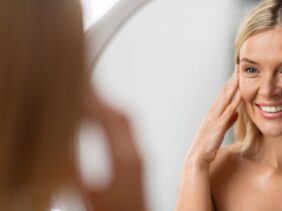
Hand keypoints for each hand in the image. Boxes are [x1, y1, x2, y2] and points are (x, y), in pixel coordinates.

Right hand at [82, 86, 144, 210]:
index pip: (112, 119)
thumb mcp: (89, 194)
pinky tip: (102, 121)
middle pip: (124, 116)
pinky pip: (129, 131)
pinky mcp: (140, 162)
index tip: (80, 89)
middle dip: (102, 100)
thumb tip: (60, 145)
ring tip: (90, 100)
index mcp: (127, 160)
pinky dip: (114, 119)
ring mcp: (142, 157)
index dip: (95, 102)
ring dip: (109, 107)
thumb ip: (74, 169)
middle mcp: (139, 154)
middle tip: (83, 89)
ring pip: (128, 122)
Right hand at [186, 66, 241, 168]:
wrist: (197, 157)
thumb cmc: (207, 145)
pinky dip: (234, 101)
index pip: (223, 94)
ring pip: (226, 98)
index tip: (237, 72)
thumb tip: (236, 112)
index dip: (230, 83)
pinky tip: (240, 94)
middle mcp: (213, 112)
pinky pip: (228, 110)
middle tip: (239, 66)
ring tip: (240, 74)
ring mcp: (215, 117)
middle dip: (232, 79)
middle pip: (224, 92)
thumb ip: (228, 120)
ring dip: (233, 86)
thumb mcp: (219, 130)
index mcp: (213, 113)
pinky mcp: (218, 125)